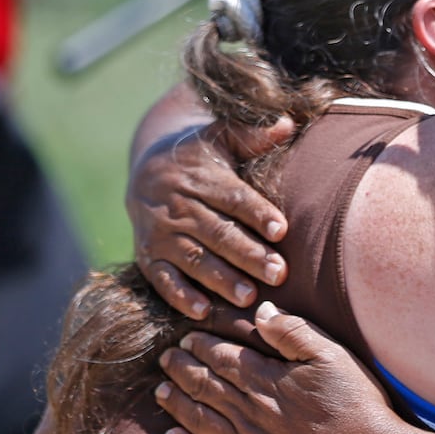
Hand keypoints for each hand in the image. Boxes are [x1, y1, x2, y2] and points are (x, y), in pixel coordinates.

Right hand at [127, 118, 291, 318]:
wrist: (145, 171)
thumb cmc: (201, 158)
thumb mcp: (221, 138)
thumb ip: (253, 135)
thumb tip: (288, 122)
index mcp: (201, 178)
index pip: (232, 197)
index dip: (256, 213)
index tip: (282, 229)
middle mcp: (178, 206)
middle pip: (217, 232)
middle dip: (248, 254)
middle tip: (278, 274)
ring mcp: (160, 233)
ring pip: (193, 259)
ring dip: (221, 279)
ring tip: (249, 297)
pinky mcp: (148, 256)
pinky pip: (162, 279)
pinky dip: (180, 296)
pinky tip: (203, 311)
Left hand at [155, 302, 404, 433]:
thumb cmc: (357, 406)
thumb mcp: (333, 356)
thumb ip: (294, 332)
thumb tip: (261, 311)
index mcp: (268, 381)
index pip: (224, 358)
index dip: (202, 347)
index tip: (186, 339)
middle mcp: (249, 413)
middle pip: (205, 386)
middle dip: (182, 370)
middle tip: (166, 359)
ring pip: (199, 420)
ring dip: (176, 402)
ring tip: (160, 391)